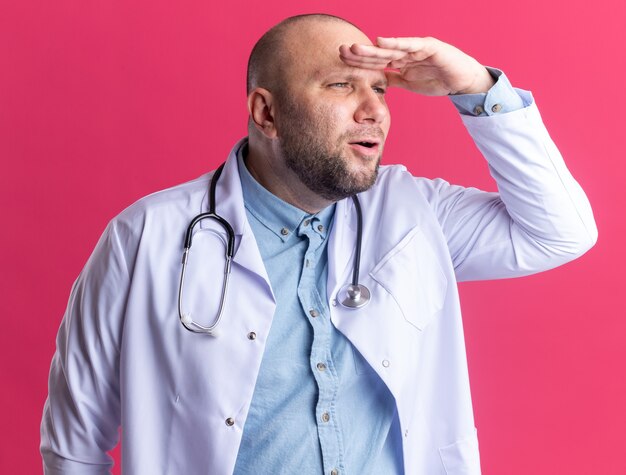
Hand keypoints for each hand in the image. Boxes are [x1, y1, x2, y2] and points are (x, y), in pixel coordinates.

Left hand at [339, 36, 494, 95]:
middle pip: (378, 53)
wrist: (462, 80)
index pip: (375, 62)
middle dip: (359, 53)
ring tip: (354, 48)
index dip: (359, 61)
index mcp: (400, 61)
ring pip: (390, 49)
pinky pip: (410, 44)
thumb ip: (393, 80)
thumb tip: (377, 82)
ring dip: (372, 49)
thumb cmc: (438, 79)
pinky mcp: (428, 46)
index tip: (341, 61)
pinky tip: (381, 42)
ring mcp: (416, 48)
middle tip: (340, 51)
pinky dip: (396, 43)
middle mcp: (405, 52)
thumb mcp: (409, 84)